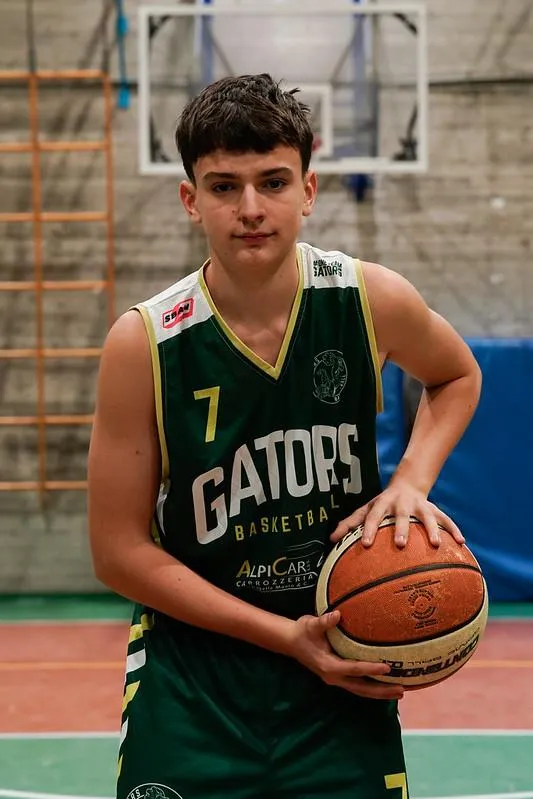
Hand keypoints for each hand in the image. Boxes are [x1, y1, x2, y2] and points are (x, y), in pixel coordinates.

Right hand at [288, 611, 403, 699]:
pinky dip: (372, 688)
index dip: (370, 669)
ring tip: (399, 692)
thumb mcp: (311, 624)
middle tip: (401, 689)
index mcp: (328, 665)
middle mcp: (333, 677)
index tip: (387, 667)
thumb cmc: (303, 631)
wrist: (291, 641)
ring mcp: (336, 679)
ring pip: (361, 690)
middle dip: (381, 690)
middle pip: (361, 688)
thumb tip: (337, 614)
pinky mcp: (338, 677)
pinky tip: (384, 686)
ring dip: (379, 693)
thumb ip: (324, 621)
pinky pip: (358, 686)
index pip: (354, 669)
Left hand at [330, 480, 463, 548]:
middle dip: (400, 528)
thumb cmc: (381, 504)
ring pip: (426, 516)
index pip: (372, 515)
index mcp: (382, 503)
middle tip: (400, 544)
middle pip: (400, 515)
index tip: (364, 544)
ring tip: (436, 544)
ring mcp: (419, 505)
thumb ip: (349, 523)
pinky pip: (446, 519)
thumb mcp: (365, 509)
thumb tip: (331, 539)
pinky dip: (454, 530)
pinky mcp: (434, 508)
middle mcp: (401, 503)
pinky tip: (462, 543)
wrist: (407, 483)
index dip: (367, 528)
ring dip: (432, 529)